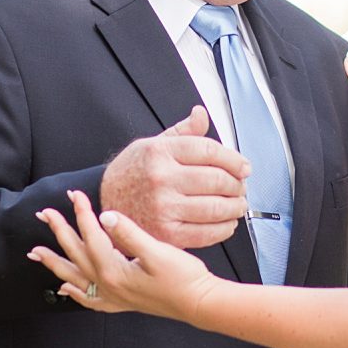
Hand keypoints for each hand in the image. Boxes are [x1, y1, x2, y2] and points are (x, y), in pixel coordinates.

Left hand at [28, 190, 215, 323]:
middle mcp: (108, 285)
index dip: (81, 212)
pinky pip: (89, 298)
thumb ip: (129, 233)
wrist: (199, 303)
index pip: (92, 235)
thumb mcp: (158, 251)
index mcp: (114, 270)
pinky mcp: (121, 301)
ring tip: (36, 254)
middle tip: (44, 214)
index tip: (75, 194)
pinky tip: (66, 289)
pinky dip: (74, 293)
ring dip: (55, 263)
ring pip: (75, 278)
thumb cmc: (183, 278)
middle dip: (58, 232)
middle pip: (75, 254)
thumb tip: (106, 216)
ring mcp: (113, 295)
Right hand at [100, 105, 249, 246]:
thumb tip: (201, 114)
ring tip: (238, 204)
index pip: (209, 151)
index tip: (244, 167)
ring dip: (235, 207)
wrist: (103, 202)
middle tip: (241, 186)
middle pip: (217, 179)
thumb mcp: (152, 143)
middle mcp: (162, 178)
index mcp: (160, 152)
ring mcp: (164, 207)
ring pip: (216, 207)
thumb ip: (182, 131)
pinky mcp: (166, 233)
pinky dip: (224, 228)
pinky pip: (206, 233)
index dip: (234, 159)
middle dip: (237, 184)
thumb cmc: (132, 172)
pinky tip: (227, 222)